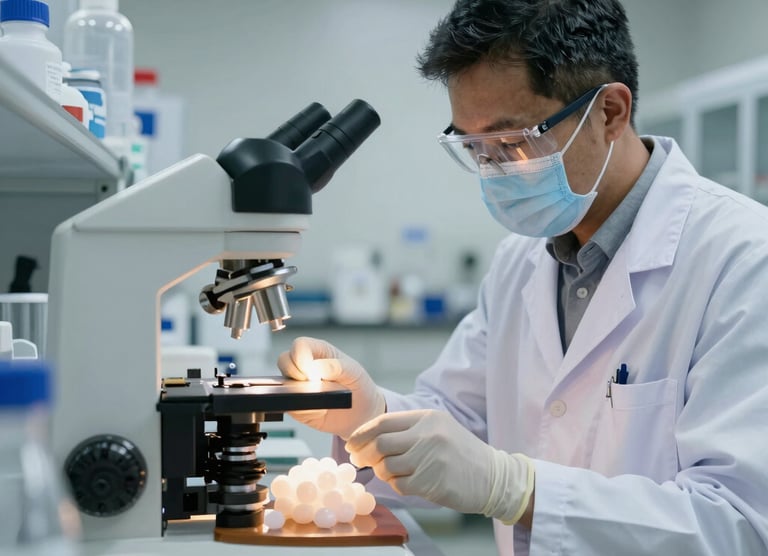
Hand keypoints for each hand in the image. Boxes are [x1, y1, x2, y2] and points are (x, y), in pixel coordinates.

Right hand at [277, 336, 385, 439]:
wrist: (362, 413)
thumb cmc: (358, 385)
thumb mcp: (354, 372)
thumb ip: (336, 366)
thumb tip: (316, 367)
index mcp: (319, 351)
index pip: (299, 345)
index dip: (301, 357)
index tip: (312, 372)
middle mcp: (304, 366)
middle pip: (284, 360)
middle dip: (295, 374)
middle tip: (314, 384)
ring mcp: (299, 385)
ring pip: (282, 384)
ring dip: (298, 392)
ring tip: (319, 398)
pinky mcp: (297, 405)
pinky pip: (289, 406)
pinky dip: (302, 409)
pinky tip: (320, 410)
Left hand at [345, 409, 533, 523]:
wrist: (493, 476)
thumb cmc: (460, 453)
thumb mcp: (438, 429)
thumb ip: (407, 430)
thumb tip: (368, 439)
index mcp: (427, 418)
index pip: (383, 422)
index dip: (362, 433)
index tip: (351, 443)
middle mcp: (427, 435)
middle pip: (380, 444)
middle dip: (364, 454)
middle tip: (359, 460)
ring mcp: (430, 459)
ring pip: (386, 466)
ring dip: (381, 472)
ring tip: (390, 472)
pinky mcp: (431, 482)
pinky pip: (398, 484)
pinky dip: (396, 485)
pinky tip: (406, 482)